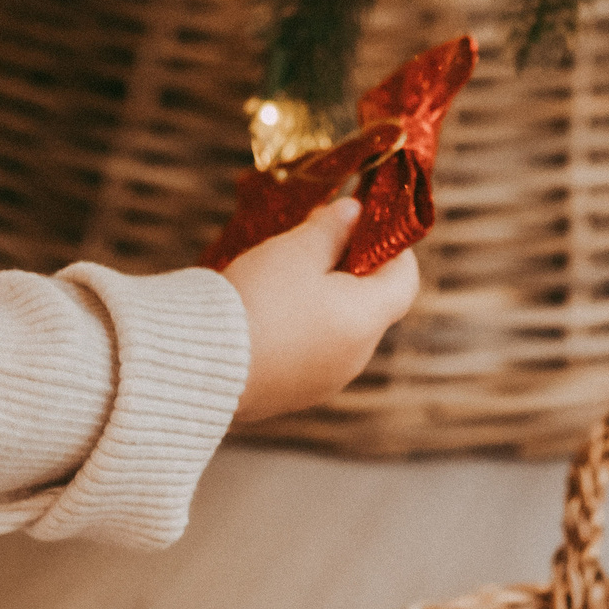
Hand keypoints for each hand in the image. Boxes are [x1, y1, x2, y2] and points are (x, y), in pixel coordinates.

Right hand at [220, 197, 419, 426]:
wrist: (203, 364)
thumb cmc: (258, 301)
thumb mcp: (296, 251)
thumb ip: (331, 229)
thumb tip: (353, 213)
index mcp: (366, 320)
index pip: (404, 279)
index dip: (391, 247)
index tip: (362, 224)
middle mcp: (355, 357)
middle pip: (369, 304)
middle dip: (347, 269)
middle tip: (311, 240)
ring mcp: (325, 381)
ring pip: (338, 329)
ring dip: (320, 300)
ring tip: (279, 276)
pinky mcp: (293, 394)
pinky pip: (310, 353)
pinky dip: (299, 328)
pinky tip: (264, 312)